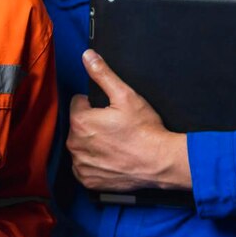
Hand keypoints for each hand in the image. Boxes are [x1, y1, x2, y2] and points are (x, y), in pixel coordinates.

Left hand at [67, 49, 190, 191]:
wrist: (161, 162)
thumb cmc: (145, 130)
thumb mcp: (126, 96)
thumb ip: (103, 74)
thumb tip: (87, 56)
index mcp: (80, 121)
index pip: (78, 104)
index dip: (94, 106)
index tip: (110, 112)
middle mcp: (74, 144)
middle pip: (78, 126)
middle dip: (92, 124)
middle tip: (115, 128)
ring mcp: (80, 164)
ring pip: (80, 146)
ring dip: (92, 144)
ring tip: (115, 144)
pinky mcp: (88, 180)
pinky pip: (84, 167)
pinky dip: (94, 163)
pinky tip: (111, 159)